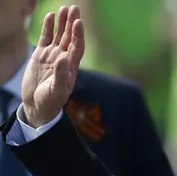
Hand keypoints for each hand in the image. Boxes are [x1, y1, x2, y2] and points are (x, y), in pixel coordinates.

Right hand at [22, 5, 84, 126]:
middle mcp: (64, 59)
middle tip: (75, 8)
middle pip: (70, 37)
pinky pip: (46, 38)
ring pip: (59, 35)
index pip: (77, 47)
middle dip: (73, 23)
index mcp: (71, 67)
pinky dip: (48, 27)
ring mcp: (53, 55)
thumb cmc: (50, 101)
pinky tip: (50, 16)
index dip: (78, 35)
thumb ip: (60, 75)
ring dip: (62, 23)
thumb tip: (64, 58)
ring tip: (65, 8)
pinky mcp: (41, 55)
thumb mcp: (56, 91)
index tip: (79, 22)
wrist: (38, 105)